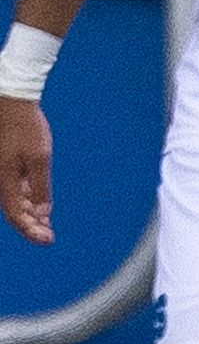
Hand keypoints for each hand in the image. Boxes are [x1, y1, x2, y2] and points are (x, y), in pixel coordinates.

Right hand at [0, 98, 54, 245]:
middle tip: (48, 236)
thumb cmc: (25, 128)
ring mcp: (4, 172)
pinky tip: (41, 205)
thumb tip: (44, 210)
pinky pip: (17, 188)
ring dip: (31, 213)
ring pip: (16, 200)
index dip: (31, 230)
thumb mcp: (39, 158)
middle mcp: (1, 179)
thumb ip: (41, 186)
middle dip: (31, 225)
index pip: (16, 215)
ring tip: (47, 225)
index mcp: (5, 180)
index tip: (48, 240)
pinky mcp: (8, 165)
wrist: (12, 103)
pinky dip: (29, 198)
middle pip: (15, 211)